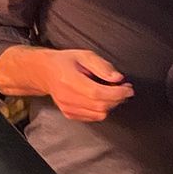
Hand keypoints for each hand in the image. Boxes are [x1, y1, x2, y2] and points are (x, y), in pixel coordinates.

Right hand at [0, 47, 132, 121]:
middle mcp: (67, 96)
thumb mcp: (84, 55)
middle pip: (100, 106)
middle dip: (118, 98)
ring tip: (112, 93)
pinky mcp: (69, 114)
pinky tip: (101, 99)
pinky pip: (93, 117)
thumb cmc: (64, 62)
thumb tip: (117, 78)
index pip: (98, 93)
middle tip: (123, 89)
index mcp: (69, 79)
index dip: (117, 93)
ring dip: (111, 104)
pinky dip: (101, 110)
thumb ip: (102, 66)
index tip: (128, 88)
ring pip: (99, 114)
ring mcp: (67, 107)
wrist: (44, 72)